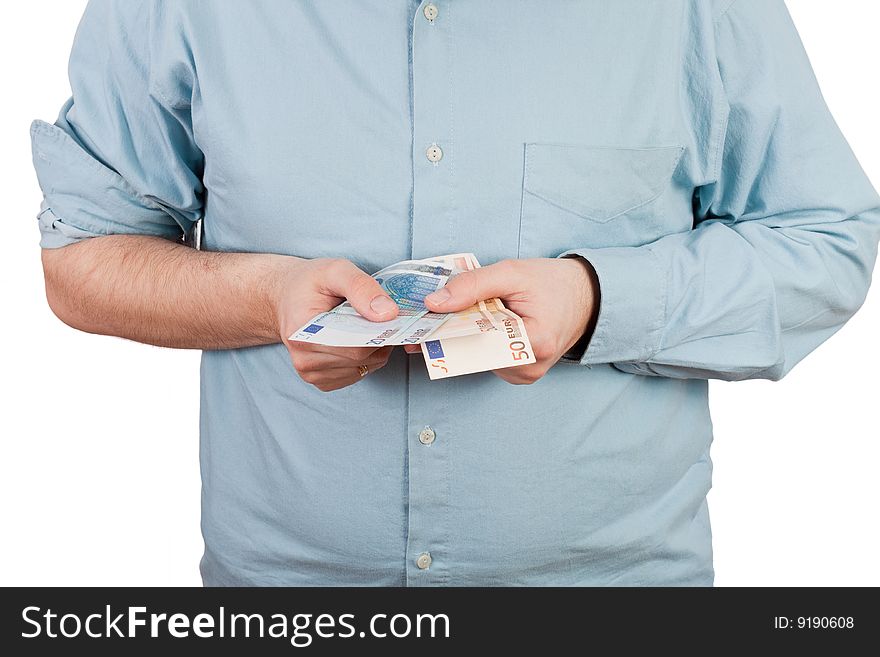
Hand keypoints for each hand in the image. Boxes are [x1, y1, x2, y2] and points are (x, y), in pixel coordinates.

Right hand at [273, 258, 398, 391]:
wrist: (287, 298)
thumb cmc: (309, 283)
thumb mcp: (334, 270)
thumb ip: (361, 287)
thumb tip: (388, 313)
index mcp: (302, 332)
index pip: (352, 345)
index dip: (377, 331)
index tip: (389, 316)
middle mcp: (303, 359)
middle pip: (360, 357)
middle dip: (378, 337)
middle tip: (381, 316)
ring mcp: (311, 373)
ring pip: (363, 367)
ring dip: (375, 348)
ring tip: (366, 325)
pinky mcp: (321, 380)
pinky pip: (357, 374)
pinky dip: (367, 358)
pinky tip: (358, 338)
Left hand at [410, 257, 598, 383]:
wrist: (584, 297)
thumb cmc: (552, 283)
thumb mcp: (512, 272)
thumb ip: (472, 285)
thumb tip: (434, 303)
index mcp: (535, 342)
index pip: (478, 342)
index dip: (446, 332)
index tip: (419, 325)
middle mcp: (530, 367)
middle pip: (474, 355)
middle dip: (445, 337)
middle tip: (418, 324)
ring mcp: (525, 374)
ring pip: (476, 360)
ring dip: (457, 340)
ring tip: (438, 322)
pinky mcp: (519, 373)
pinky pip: (486, 361)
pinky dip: (472, 344)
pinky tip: (462, 329)